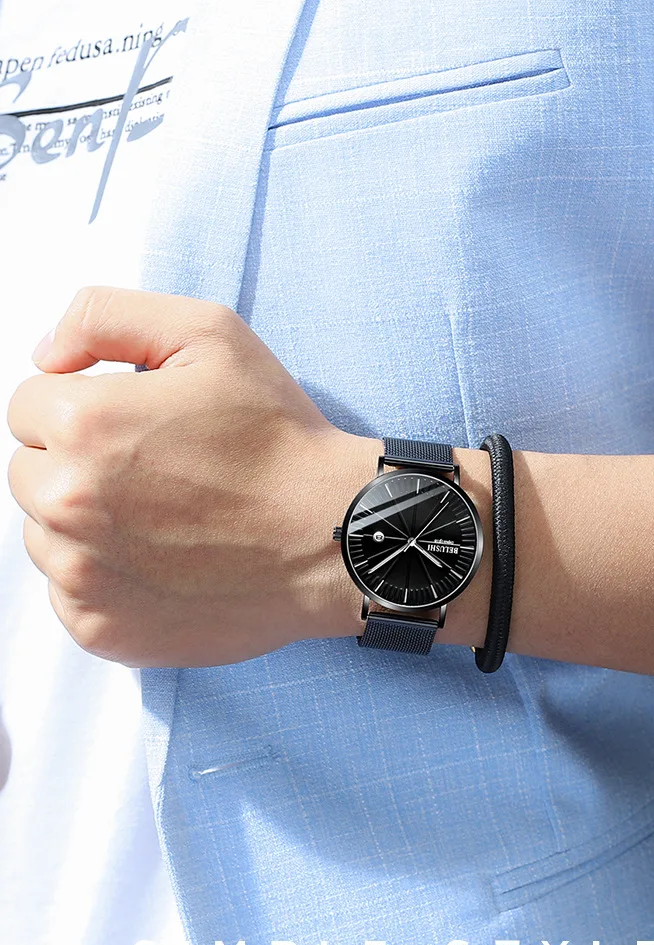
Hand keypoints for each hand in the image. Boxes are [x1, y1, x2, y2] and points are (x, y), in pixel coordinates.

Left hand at [6, 287, 375, 666]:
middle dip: (77, 462)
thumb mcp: (209, 334)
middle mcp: (68, 502)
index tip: (140, 422)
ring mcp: (81, 574)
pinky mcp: (99, 628)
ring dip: (85, 522)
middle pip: (27, 470)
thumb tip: (46, 354)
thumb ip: (106, 316)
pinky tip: (163, 560)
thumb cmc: (277, 436)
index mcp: (85, 423)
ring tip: (163, 516)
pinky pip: (68, 592)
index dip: (86, 403)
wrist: (332, 535)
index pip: (29, 404)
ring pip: (44, 533)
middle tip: (155, 468)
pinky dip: (104, 576)